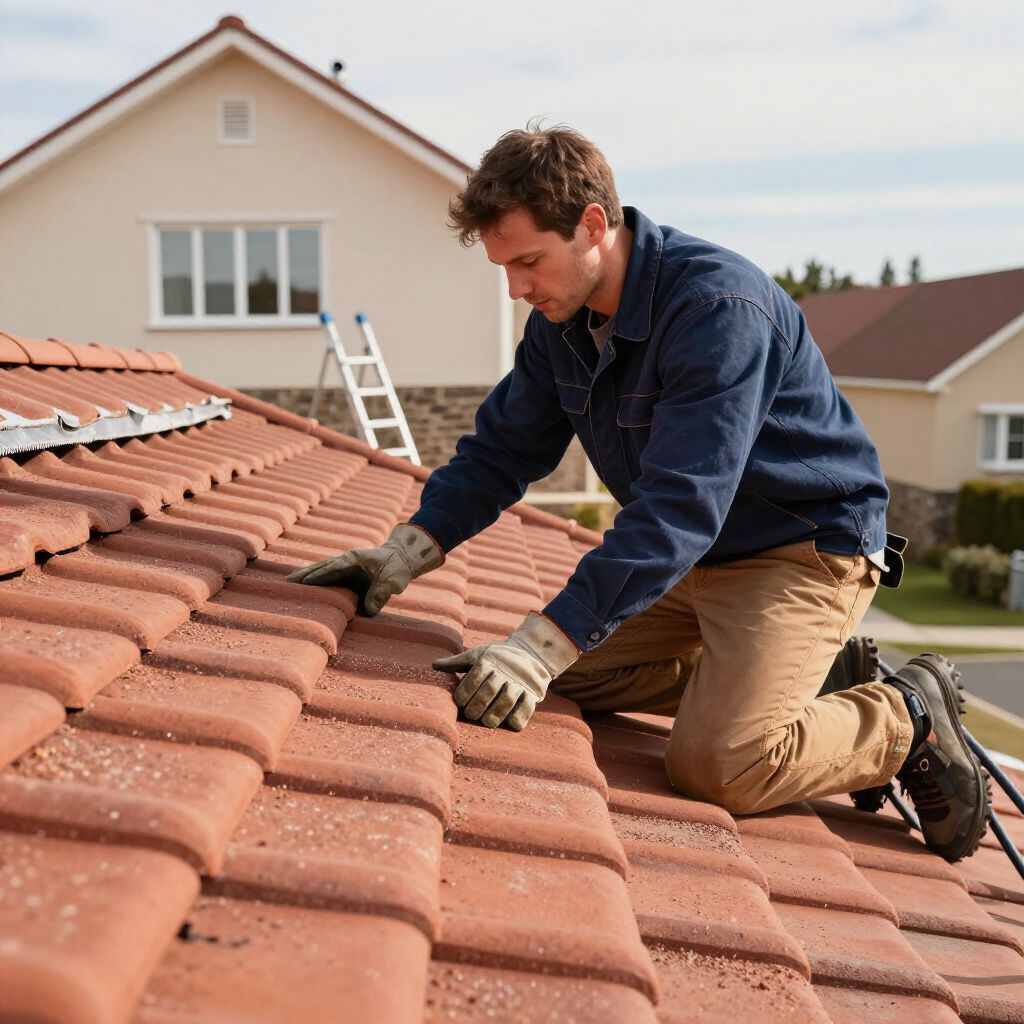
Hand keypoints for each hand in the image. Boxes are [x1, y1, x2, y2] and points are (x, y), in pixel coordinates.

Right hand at [285, 523, 442, 614]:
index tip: (304, 581)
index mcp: (355, 559)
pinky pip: (327, 577)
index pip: (333, 567)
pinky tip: (303, 585)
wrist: (400, 559)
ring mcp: (344, 567)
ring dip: (306, 576)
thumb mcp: (394, 580)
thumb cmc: (396, 568)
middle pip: (321, 568)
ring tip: (288, 583)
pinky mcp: (345, 574)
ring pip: (321, 571)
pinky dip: (315, 580)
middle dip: (305, 575)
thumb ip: (382, 593)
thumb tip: (368, 611)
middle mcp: (346, 561)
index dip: (319, 574)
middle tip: (287, 582)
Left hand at [433, 612, 578, 729]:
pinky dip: (518, 717)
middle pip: (489, 690)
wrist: (531, 653)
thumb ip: (457, 662)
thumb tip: (434, 665)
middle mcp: (505, 671)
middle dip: (478, 705)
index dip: (465, 692)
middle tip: (471, 715)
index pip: (475, 677)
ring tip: (487, 722)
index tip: (459, 702)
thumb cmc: (497, 658)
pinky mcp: (533, 693)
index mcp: (489, 661)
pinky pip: (526, 708)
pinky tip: (509, 723)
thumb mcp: (478, 655)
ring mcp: (520, 682)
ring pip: (507, 701)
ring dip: (495, 714)